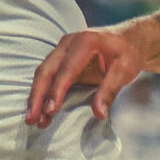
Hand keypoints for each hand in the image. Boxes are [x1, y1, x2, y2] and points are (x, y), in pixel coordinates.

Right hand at [26, 20, 153, 129]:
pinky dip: (42, 92)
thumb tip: (99, 114)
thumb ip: (110, 90)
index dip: (56, 91)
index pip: (66, 69)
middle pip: (46, 70)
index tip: (49, 110)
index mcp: (85, 42)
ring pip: (42, 72)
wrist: (127, 39)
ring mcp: (62, 49)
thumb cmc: (127, 54)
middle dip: (37, 96)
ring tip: (33, 119)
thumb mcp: (125, 71)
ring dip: (36, 96)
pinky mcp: (60, 57)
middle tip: (31, 119)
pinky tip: (39, 109)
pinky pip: (47, 75)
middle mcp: (69, 42)